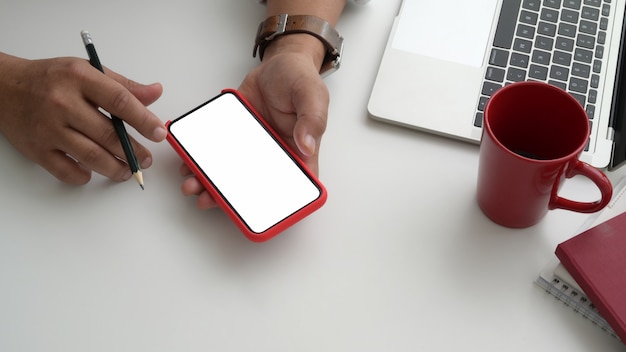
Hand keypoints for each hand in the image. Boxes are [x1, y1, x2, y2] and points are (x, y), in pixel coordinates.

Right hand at [0, 54, 166, 184]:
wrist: (2, 87)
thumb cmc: (50, 79)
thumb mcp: (87, 71)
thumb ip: (123, 85)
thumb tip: (155, 92)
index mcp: (79, 79)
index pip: (120, 101)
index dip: (144, 120)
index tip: (159, 134)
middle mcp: (63, 103)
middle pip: (109, 134)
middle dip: (134, 151)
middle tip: (147, 159)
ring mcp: (48, 128)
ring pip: (92, 156)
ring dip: (116, 168)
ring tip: (128, 170)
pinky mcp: (37, 149)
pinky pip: (67, 171)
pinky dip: (85, 176)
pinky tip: (95, 172)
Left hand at [180, 34, 329, 209]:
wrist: (276, 64)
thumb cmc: (299, 79)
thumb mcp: (311, 94)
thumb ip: (312, 119)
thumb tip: (307, 145)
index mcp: (298, 153)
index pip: (292, 186)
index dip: (277, 204)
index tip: (255, 212)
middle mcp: (273, 155)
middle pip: (253, 186)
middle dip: (231, 199)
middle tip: (209, 200)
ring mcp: (250, 148)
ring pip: (231, 174)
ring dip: (211, 183)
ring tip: (193, 186)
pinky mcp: (233, 136)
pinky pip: (216, 152)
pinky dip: (201, 160)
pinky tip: (188, 164)